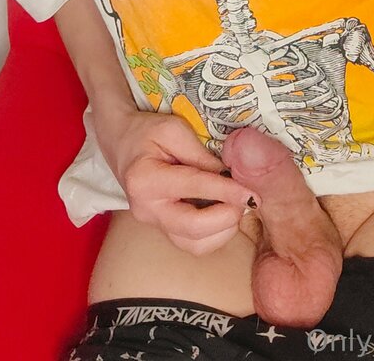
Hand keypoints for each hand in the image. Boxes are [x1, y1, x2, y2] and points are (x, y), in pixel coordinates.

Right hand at [100, 110, 258, 255]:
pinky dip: (214, 234)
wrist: (121, 143)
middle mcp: (146, 209)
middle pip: (193, 229)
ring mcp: (153, 223)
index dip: (226, 191)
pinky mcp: (163, 229)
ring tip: (236, 205)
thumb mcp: (173, 129)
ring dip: (223, 230)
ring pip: (194, 245)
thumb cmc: (146, 131)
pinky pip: (192, 243)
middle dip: (227, 217)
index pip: (193, 187)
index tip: (252, 192)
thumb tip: (230, 175)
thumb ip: (200, 154)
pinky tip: (223, 212)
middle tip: (247, 199)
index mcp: (145, 179)